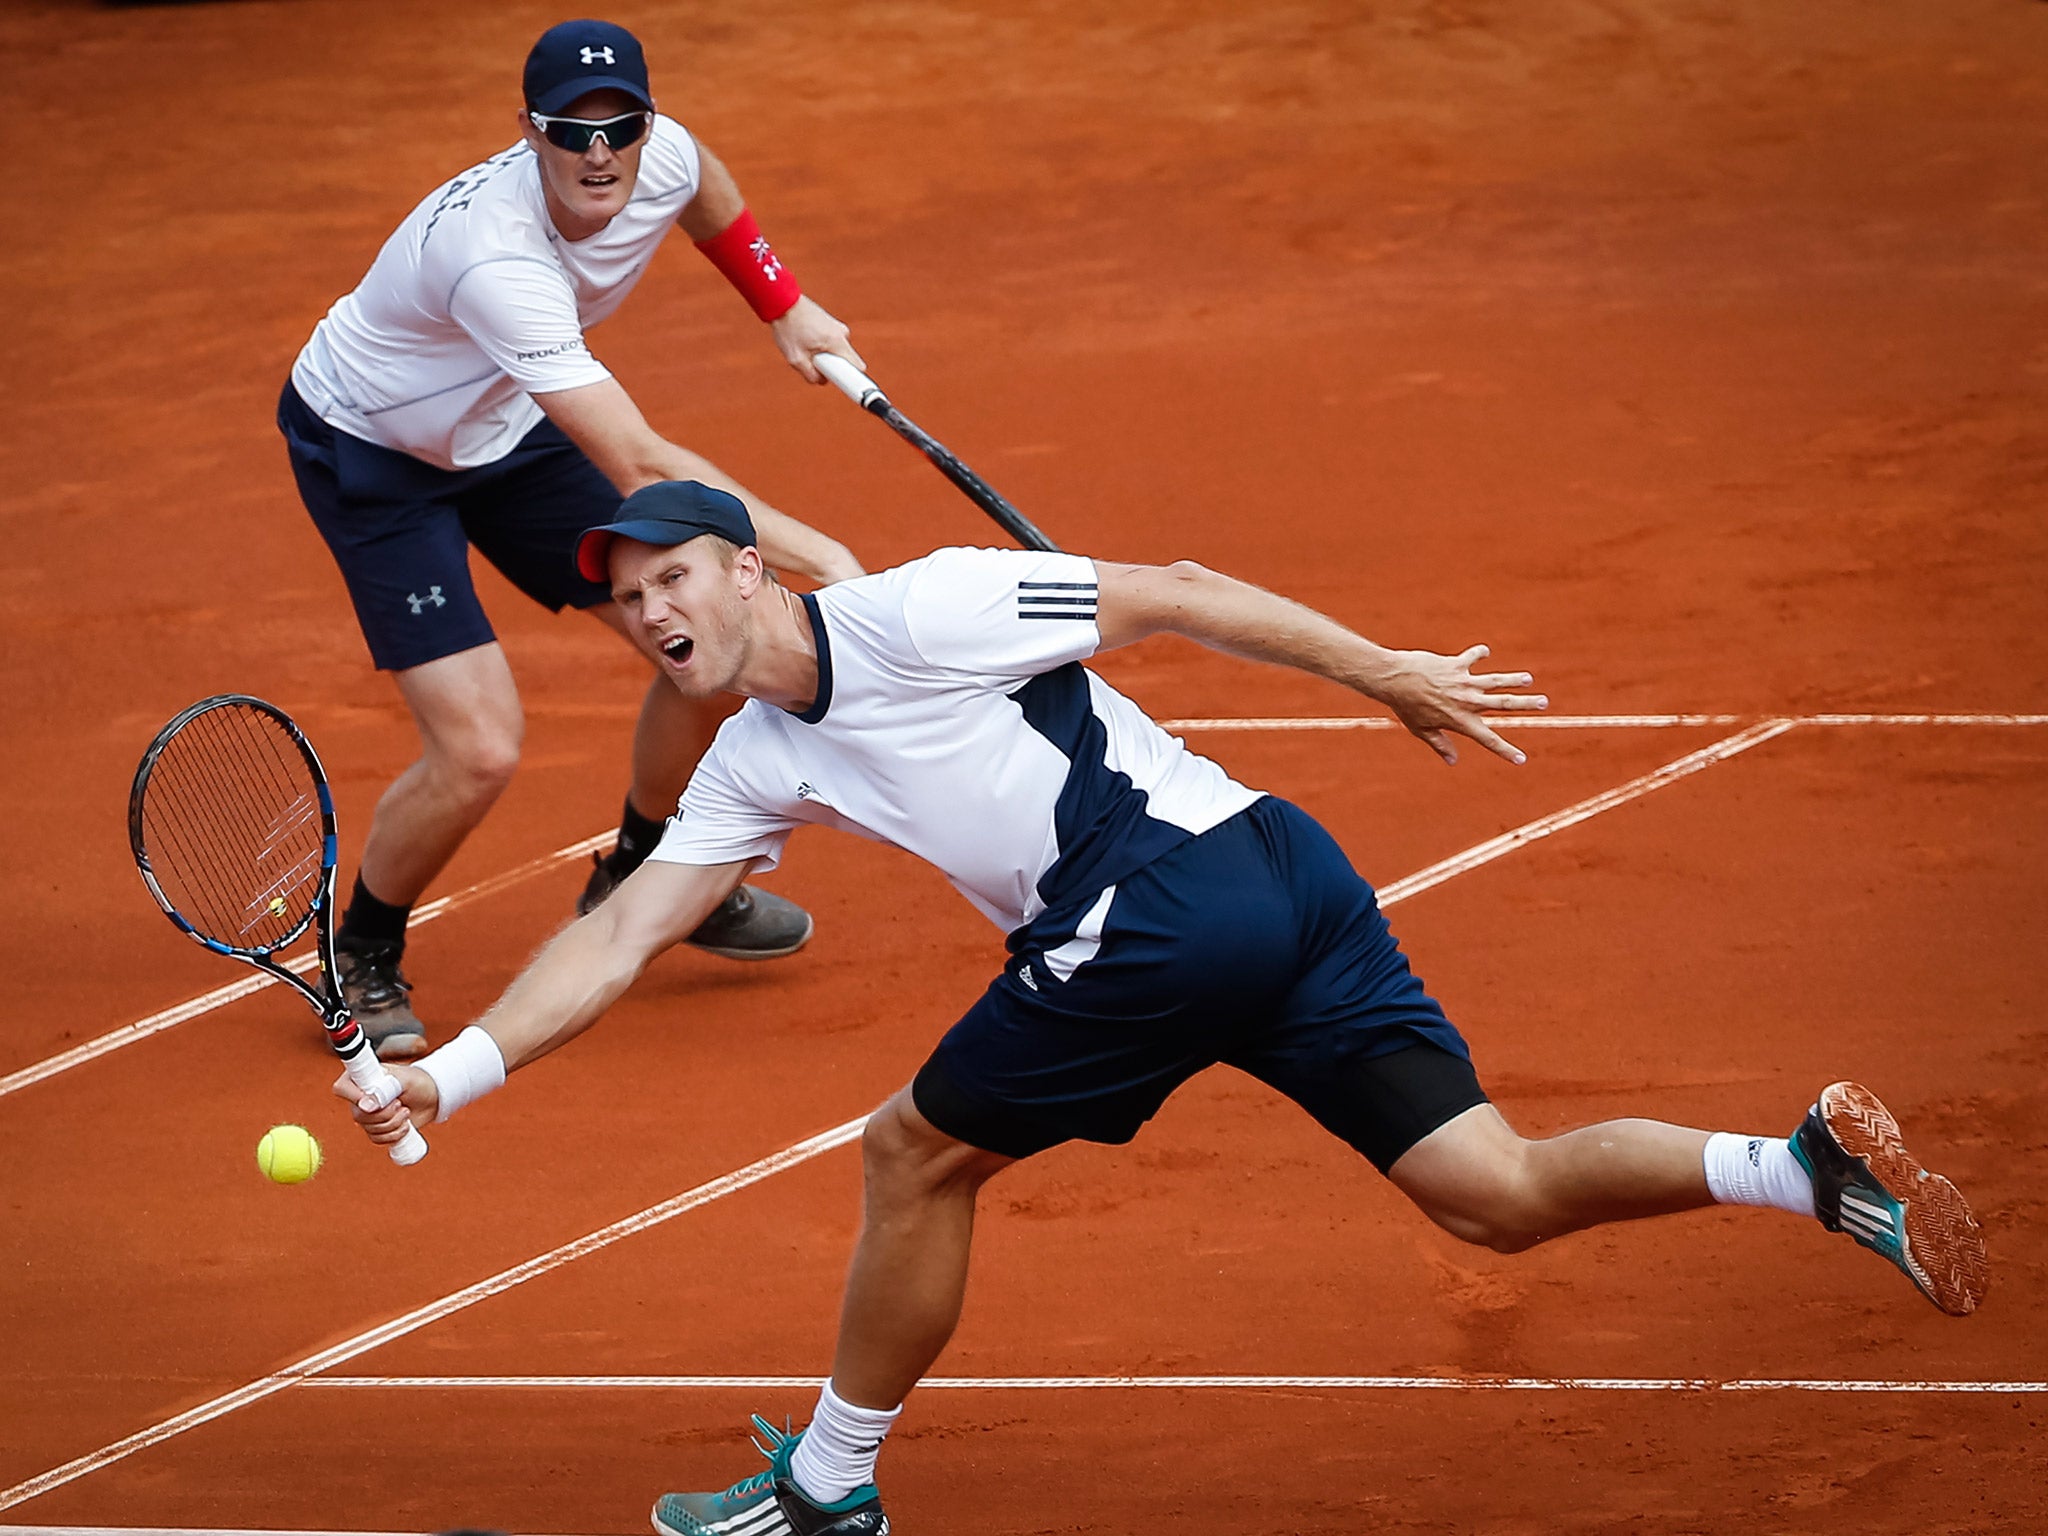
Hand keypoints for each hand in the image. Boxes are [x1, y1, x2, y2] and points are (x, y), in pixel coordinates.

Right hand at [332, 1062, 439, 1146]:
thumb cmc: (418, 1082)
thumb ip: (385, 1088)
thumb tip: (366, 1106)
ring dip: (393, 1124)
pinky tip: (405, 1125)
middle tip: (401, 1104)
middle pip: (359, 1115)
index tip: (377, 1102)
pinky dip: (393, 1135)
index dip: (356, 1098)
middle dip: (385, 1114)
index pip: (342, 1088)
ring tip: (406, 1112)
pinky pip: (377, 1139)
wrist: (433, 1096)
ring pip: (369, 1129)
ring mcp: (367, 1113)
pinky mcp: (377, 1127)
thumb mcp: (404, 1080)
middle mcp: (359, 1096)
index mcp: (361, 1077)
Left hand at [771, 297, 862, 383]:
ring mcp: (838, 327)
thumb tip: (822, 381)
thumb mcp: (795, 359)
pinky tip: (805, 339)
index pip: (858, 367)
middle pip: (846, 361)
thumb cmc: (788, 328)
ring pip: (837, 352)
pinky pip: (832, 343)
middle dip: (832, 367)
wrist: (781, 302)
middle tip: (813, 362)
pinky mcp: (832, 324)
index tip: (850, 388)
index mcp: (837, 342)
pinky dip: (821, 346)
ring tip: (805, 346)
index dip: (855, 380)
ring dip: (824, 355)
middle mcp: (842, 334)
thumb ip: (811, 376)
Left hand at [1374, 644, 1546, 765]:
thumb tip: (1452, 761)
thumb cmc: (1405, 707)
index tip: (1521, 759)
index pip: (1489, 740)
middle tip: (1544, 702)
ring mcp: (1464, 682)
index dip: (1506, 751)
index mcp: (1461, 721)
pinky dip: (1479, 654)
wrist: (1395, 679)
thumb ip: (1440, 744)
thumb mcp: (1421, 730)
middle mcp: (1468, 702)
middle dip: (1526, 704)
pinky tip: (1485, 651)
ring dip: (1513, 679)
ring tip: (1528, 679)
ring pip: (1496, 680)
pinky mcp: (1456, 665)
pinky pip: (1472, 657)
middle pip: (1504, 704)